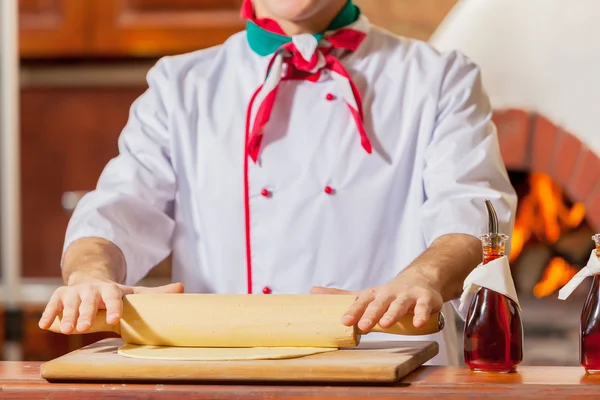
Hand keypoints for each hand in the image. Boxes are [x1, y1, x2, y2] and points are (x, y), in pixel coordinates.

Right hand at [38, 279, 183, 333]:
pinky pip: (53, 304)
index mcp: (111, 289)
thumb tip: (182, 288)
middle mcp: (92, 289)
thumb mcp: (134, 293)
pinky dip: (49, 314)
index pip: (113, 297)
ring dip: (68, 316)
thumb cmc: (116, 294)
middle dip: (85, 313)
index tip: (114, 320)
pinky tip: (45, 325)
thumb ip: (155, 293)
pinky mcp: (60, 295)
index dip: (114, 307)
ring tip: (67, 330)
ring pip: (70, 303)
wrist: (92, 281)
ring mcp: (75, 291)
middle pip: (89, 301)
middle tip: (83, 329)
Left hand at [311, 270, 442, 331]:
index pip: (361, 302)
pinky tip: (417, 323)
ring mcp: (407, 296)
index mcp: (374, 294)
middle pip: (379, 303)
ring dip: (393, 313)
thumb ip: (342, 296)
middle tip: (362, 326)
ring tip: (385, 323)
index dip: (353, 311)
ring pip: (399, 304)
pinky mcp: (425, 299)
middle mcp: (390, 293)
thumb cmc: (388, 294)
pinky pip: (423, 307)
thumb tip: (311, 291)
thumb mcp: (365, 295)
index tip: (343, 321)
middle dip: (371, 313)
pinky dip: (420, 314)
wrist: (420, 280)